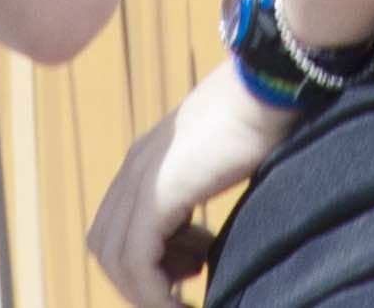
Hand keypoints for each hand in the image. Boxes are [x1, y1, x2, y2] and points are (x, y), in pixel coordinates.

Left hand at [88, 59, 299, 307]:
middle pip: (106, 246)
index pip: (117, 227)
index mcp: (146, 161)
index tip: (189, 272)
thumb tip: (198, 238)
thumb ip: (196, 192)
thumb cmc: (257, 117)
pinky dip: (154, 291)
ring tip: (183, 304)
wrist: (266, 87)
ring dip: (145, 292)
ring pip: (115, 258)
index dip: (144, 261)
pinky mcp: (158, 192)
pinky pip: (137, 259)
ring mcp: (142, 179)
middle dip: (139, 281)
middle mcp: (134, 169)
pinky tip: (183, 303)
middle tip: (181, 293)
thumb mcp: (215, 163)